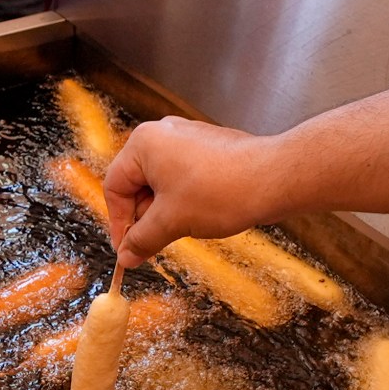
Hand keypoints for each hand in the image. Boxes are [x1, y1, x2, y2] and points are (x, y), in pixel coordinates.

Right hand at [102, 117, 289, 266]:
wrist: (273, 179)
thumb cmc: (221, 192)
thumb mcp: (171, 222)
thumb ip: (142, 240)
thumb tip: (126, 256)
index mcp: (144, 144)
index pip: (115, 186)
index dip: (119, 222)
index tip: (127, 248)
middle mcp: (163, 134)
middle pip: (137, 182)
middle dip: (144, 216)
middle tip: (153, 243)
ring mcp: (187, 137)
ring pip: (161, 181)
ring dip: (165, 209)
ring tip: (182, 228)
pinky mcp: (208, 147)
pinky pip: (183, 175)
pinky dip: (183, 198)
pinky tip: (199, 215)